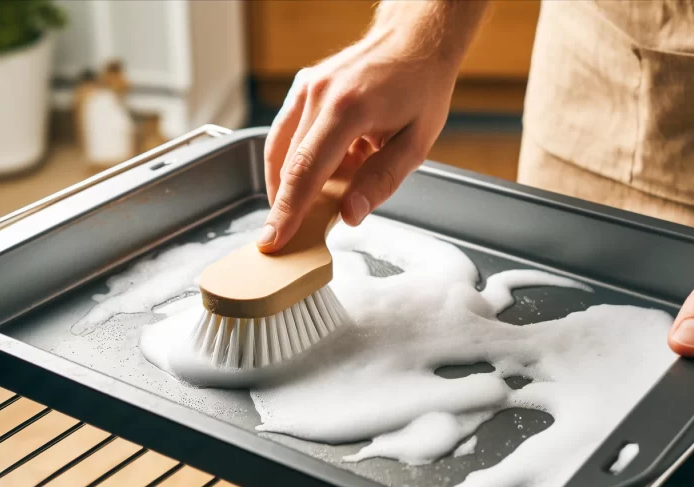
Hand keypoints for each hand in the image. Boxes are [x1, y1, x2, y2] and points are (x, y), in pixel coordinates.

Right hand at [258, 10, 474, 251]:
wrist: (415, 41)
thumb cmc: (421, 89)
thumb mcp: (415, 143)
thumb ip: (381, 181)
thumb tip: (349, 214)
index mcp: (348, 109)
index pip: (305, 171)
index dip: (287, 211)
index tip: (273, 239)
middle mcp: (319, 94)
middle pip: (287, 164)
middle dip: (284, 204)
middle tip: (287, 236)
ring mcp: (307, 86)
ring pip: (280, 149)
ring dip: (287, 183)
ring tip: (301, 207)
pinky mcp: (303, 86)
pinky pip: (287, 131)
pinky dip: (294, 158)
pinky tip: (317, 172)